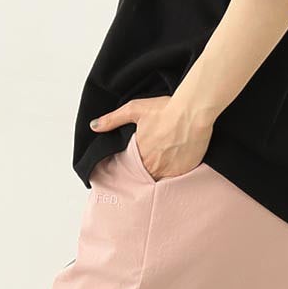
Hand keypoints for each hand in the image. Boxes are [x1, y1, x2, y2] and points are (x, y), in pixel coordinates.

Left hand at [88, 98, 213, 181]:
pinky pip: (177, 178)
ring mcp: (171, 170)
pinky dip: (175, 173)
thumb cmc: (165, 110)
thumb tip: (94, 126)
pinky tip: (176, 162)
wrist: (193, 112)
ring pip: (161, 177)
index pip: (131, 168)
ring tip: (163, 163)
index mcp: (139, 154)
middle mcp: (154, 166)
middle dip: (146, 171)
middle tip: (151, 161)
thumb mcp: (134, 109)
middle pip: (147, 175)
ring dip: (160, 173)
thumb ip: (112, 119)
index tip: (135, 163)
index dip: (133, 166)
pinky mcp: (186, 170)